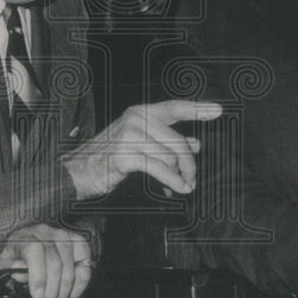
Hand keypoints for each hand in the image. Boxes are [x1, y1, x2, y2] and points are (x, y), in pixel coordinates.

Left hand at [0, 224, 92, 297]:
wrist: (29, 245)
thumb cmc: (16, 258)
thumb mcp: (5, 264)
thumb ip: (10, 269)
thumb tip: (22, 275)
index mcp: (25, 236)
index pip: (34, 250)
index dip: (37, 275)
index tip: (37, 296)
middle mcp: (47, 232)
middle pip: (55, 264)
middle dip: (50, 293)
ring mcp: (65, 236)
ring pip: (70, 269)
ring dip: (63, 293)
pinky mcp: (79, 244)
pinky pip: (85, 267)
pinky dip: (79, 286)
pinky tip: (69, 296)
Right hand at [61, 100, 222, 199]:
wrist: (78, 171)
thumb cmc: (110, 157)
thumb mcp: (140, 144)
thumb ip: (166, 141)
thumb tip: (196, 144)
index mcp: (140, 112)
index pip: (174, 108)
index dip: (198, 109)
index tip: (219, 110)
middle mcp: (136, 119)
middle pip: (177, 141)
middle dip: (189, 163)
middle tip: (192, 179)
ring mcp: (129, 135)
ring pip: (170, 157)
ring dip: (180, 176)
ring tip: (182, 186)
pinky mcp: (125, 155)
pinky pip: (159, 169)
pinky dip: (172, 181)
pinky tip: (177, 189)